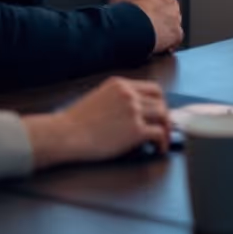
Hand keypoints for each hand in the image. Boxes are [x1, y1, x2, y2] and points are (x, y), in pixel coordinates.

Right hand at [22, 78, 169, 168]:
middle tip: (165, 128)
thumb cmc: (75, 121)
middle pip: (160, 101)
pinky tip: (158, 149)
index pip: (152, 88)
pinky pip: (159, 133)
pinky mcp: (135, 130)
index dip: (159, 102)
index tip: (159, 112)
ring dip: (166, 129)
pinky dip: (163, 142)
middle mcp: (129, 94)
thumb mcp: (98, 98)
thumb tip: (134, 111)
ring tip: (163, 140)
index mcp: (120, 84)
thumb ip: (118, 99)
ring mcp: (134, 111)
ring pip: (163, 115)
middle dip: (165, 116)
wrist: (66, 134)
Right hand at [112, 0, 183, 53]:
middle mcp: (168, 0)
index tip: (138, 11)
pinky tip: (157, 46)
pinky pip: (174, 38)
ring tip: (149, 36)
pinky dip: (168, 42)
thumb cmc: (125, 12)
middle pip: (164, 8)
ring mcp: (175, 17)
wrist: (132, 29)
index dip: (144, 4)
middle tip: (143, 25)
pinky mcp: (177, 33)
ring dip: (163, 28)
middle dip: (155, 16)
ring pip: (171, 22)